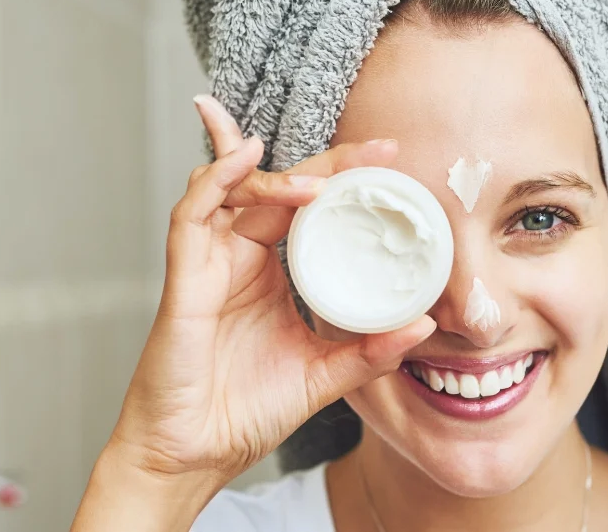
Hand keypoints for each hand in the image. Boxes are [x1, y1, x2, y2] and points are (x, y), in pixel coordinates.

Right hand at [108, 96, 435, 485]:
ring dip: (276, 175)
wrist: (194, 456)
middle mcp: (240, 257)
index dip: (343, 177)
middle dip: (325, 164)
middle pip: (278, 188)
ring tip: (320, 181)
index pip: (308, 207)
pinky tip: (245, 157)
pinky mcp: (184, 276)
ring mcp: (209, 262)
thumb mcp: (323, 376)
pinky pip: (192, 214)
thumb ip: (369, 351)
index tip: (390, 160)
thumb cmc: (246, 412)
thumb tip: (423, 325)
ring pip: (232, 189)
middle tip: (375, 151)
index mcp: (272, 272)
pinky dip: (216, 180)